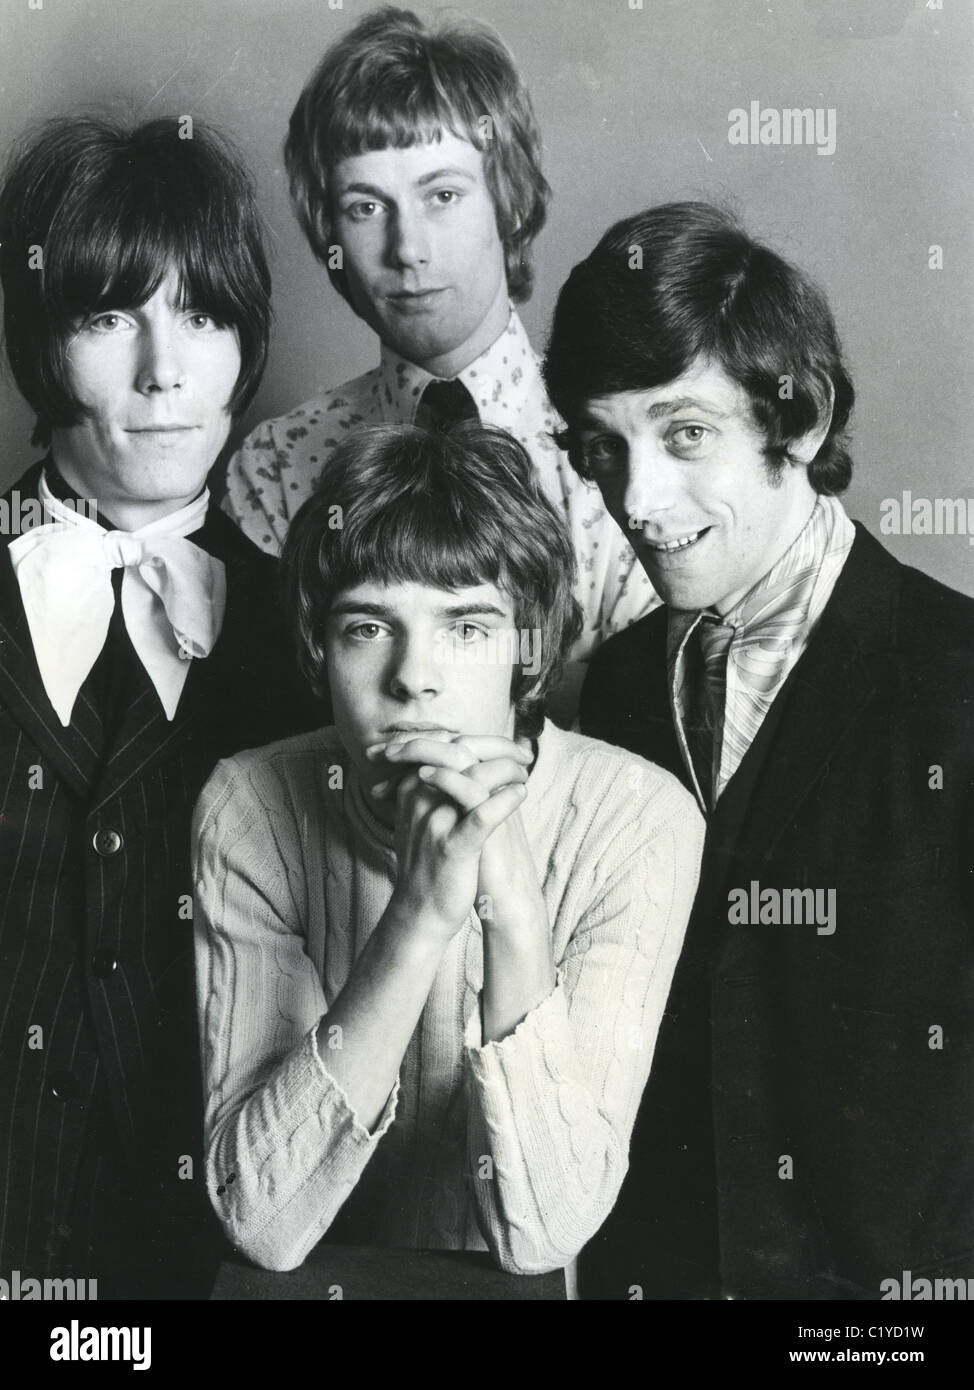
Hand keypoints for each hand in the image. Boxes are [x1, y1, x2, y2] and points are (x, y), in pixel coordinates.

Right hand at [375, 734, 529, 943]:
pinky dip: (505, 800)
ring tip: (523, 776)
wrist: (419, 911)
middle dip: (498, 749)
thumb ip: (439, 788)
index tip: (511, 749)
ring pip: (473, 776)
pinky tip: (521, 794)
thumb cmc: (429, 862)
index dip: (485, 742)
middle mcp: (419, 798)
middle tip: (523, 757)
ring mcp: (435, 822)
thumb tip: (469, 760)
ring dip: (506, 770)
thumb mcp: (424, 817)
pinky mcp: (452, 847)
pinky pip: (481, 815)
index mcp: (412, 788)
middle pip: (460, 752)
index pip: (448, 745)